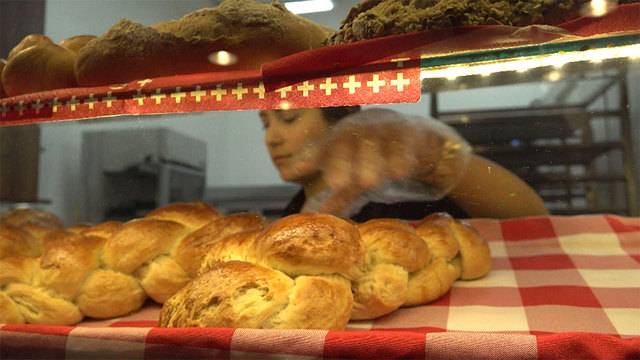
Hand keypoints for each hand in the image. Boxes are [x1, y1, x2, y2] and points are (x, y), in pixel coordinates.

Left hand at [292, 109, 443, 215]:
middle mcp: (359, 130)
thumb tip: (311, 218)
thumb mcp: (357, 180)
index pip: (319, 149)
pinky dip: (401, 156)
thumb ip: (337, 198)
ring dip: (371, 161)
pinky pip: (405, 142)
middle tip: (336, 183)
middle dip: (340, 160)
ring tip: (368, 182)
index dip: (304, 159)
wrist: (420, 139)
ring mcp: (384, 128)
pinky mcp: (410, 132)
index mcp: (340, 140)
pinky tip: (398, 172)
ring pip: (375, 141)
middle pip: (345, 140)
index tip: (290, 173)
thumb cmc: (379, 160)